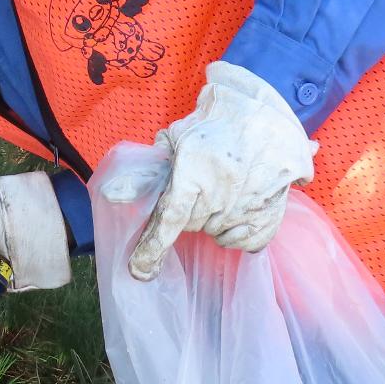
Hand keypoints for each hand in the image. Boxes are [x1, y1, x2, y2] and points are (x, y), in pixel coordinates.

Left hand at [117, 62, 316, 281]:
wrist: (265, 112)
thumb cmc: (214, 124)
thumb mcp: (175, 139)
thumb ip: (145, 172)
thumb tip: (112, 195)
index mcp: (195, 170)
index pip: (169, 219)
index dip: (153, 247)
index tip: (140, 271)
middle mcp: (223, 191)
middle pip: (192, 226)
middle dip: (189, 213)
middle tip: (200, 187)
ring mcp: (251, 204)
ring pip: (218, 235)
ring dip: (213, 221)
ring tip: (223, 191)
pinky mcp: (273, 212)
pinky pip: (246, 242)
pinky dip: (238, 232)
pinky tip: (240, 208)